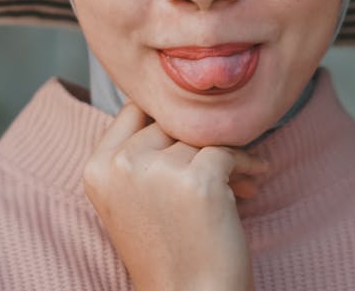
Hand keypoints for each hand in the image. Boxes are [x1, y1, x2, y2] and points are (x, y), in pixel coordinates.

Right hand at [83, 101, 268, 290]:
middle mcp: (122, 165)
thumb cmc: (165, 250)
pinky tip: (255, 178)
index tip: (189, 135)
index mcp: (98, 168)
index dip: (166, 118)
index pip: (134, 109)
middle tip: (221, 162)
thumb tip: (179, 104)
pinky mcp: (197, 181)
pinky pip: (229, 150)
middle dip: (199, 139)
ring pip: (201, 135)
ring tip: (238, 180)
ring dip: (227, 155)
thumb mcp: (130, 197)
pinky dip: (248, 163)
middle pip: (170, 121)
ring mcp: (158, 171)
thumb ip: (139, 151)